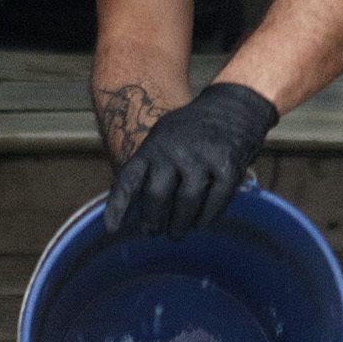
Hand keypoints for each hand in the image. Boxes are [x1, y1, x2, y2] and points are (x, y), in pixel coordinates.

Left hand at [103, 83, 278, 238]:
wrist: (232, 108)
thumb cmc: (190, 132)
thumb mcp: (162, 138)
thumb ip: (148, 166)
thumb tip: (131, 205)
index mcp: (153, 146)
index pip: (129, 179)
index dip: (118, 206)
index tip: (111, 229)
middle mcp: (174, 151)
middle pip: (157, 196)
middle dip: (153, 221)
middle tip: (153, 232)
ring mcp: (202, 157)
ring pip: (186, 203)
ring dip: (180, 224)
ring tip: (176, 233)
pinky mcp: (227, 166)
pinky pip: (215, 201)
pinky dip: (207, 217)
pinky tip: (201, 223)